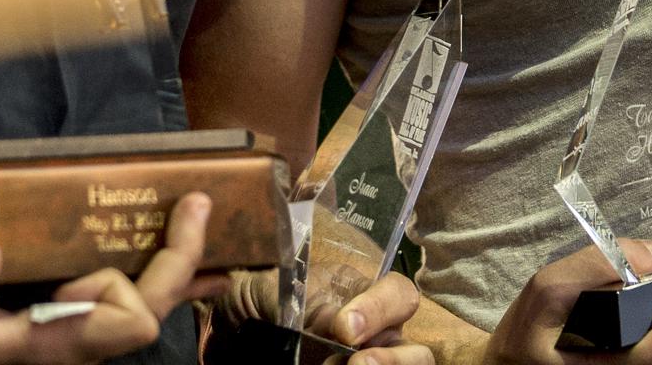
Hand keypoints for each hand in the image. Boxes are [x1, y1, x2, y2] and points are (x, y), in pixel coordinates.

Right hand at [0, 192, 229, 362]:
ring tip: (201, 220)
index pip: (132, 319)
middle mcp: (66, 342)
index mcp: (45, 345)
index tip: (164, 221)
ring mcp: (61, 331)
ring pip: (137, 304)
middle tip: (201, 203)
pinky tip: (160, 246)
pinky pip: (111, 294)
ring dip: (172, 266)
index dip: (150, 278)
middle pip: (150, 309)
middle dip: (183, 261)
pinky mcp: (49, 317)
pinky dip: (143, 268)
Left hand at [216, 265, 430, 363]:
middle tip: (355, 364)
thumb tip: (337, 327)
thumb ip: (309, 304)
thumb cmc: (257, 306)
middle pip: (417, 352)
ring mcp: (368, 364)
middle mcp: (377, 340)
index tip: (344, 328)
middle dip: (394, 359)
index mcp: (364, 300)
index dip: (380, 309)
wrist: (233, 334)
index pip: (398, 295)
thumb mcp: (277, 293)